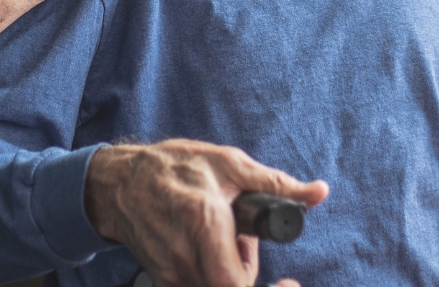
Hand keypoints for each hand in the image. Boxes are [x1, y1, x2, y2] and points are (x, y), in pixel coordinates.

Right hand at [86, 139, 326, 286]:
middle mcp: (185, 255)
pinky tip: (203, 244)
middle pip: (231, 286)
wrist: (120, 181)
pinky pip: (198, 284)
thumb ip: (275, 182)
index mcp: (203, 222)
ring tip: (221, 234)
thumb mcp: (227, 163)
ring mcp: (171, 272)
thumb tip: (318, 192)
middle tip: (244, 238)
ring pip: (215, 286)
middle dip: (247, 269)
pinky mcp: (163, 279)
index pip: (236, 283)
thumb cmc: (174, 166)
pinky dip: (210, 270)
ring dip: (229, 269)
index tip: (290, 282)